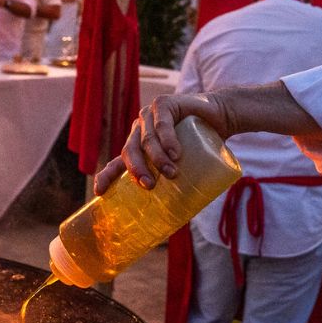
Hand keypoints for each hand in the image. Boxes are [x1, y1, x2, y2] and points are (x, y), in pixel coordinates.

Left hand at [94, 93, 229, 193]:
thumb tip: (174, 218)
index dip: (106, 176)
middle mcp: (139, 130)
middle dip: (136, 170)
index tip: (99, 192)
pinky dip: (167, 139)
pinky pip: (161, 123)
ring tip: (171, 173)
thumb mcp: (183, 165)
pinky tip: (175, 152)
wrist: (222, 117)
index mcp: (138, 146)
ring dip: (157, 158)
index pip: (117, 162)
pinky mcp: (164, 104)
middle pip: (129, 151)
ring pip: (146, 139)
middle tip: (149, 186)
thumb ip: (174, 181)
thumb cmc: (201, 145)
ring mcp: (150, 115)